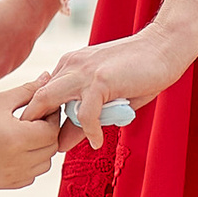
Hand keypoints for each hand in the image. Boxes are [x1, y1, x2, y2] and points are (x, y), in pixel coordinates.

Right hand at [0, 88, 68, 193]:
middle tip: (36, 119)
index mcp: (16, 139)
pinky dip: (28, 164)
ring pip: (43, 165)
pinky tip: (15, 147)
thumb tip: (48, 78)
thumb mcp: (0, 100)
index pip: (51, 131)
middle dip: (47, 132)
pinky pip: (28, 176)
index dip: (51, 117)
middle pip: (50, 149)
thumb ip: (29, 91)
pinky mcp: (1, 184)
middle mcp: (15, 162)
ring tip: (25, 132)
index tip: (43, 107)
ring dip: (40, 149)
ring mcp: (8, 176)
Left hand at [9, 26, 179, 152]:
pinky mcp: (100, 80)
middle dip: (33, 124)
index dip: (38, 119)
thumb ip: (82, 117)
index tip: (41, 140)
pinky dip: (89, 131)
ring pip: (50, 100)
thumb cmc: (138, 73)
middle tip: (39, 148)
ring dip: (51, 128)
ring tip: (58, 148)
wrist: (163, 47)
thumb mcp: (105, 97)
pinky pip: (85, 113)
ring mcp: (83, 71)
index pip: (41, 95)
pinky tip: (96, 142)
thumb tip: (62, 144)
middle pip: (37, 97)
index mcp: (69, 66)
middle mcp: (70, 65)